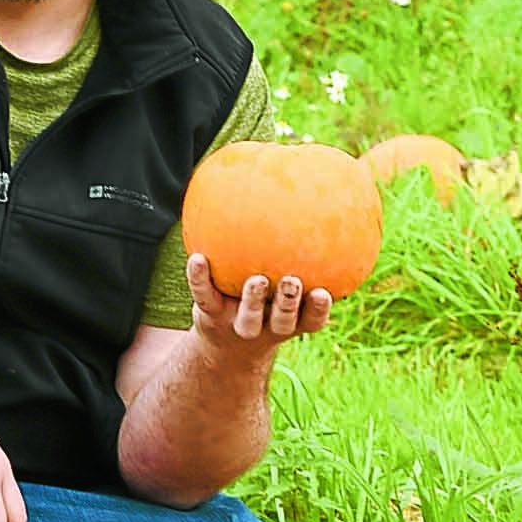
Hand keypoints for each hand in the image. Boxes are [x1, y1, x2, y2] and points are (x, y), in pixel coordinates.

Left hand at [187, 253, 331, 348]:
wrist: (225, 337)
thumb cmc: (266, 293)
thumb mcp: (285, 271)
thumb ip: (301, 240)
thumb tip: (314, 184)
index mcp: (293, 318)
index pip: (312, 319)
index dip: (319, 309)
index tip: (324, 292)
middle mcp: (270, 325)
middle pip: (284, 322)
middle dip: (289, 303)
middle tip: (291, 280)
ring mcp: (240, 322)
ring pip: (249, 319)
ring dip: (254, 300)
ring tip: (257, 279)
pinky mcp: (211, 315)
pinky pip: (204, 296)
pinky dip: (199, 279)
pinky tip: (196, 258)